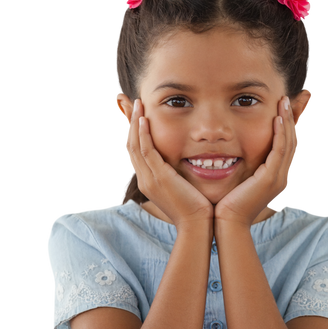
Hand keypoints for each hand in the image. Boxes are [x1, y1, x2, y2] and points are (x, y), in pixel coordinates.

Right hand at [124, 99, 214, 230]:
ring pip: (134, 145)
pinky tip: (145, 119)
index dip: (134, 133)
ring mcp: (149, 178)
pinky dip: (143, 133)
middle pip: (129, 146)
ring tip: (138, 104)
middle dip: (129, 123)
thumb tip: (185, 166)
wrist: (198, 225)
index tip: (138, 116)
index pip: (135, 153)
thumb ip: (180, 176)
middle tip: (132, 103)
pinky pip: (145, 150)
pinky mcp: (158, 177)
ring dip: (135, 122)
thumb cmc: (197, 210)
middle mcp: (144, 179)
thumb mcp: (184, 189)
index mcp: (148, 182)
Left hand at [214, 97, 299, 227]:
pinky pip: (279, 150)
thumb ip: (245, 172)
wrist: (228, 223)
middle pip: (292, 143)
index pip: (287, 149)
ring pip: (289, 143)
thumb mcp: (241, 184)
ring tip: (283, 102)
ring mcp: (279, 178)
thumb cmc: (228, 206)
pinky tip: (277, 118)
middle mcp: (283, 178)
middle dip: (290, 120)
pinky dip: (279, 133)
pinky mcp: (271, 178)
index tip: (281, 111)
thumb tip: (236, 158)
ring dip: (287, 121)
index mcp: (277, 180)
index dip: (286, 129)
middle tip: (285, 100)